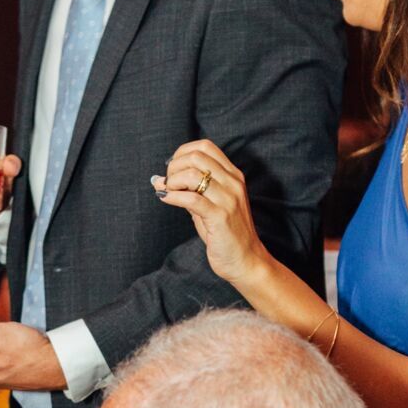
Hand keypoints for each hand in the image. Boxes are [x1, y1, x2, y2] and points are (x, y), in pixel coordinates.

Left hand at [152, 139, 270, 288]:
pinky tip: (165, 199)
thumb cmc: (225, 234)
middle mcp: (233, 183)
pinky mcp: (220, 216)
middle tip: (167, 183)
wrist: (246, 260)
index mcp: (233, 176)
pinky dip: (172, 196)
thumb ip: (191, 191)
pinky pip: (190, 199)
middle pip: (197, 156)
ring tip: (168, 192)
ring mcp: (228, 199)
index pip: (205, 146)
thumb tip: (161, 180)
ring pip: (192, 174)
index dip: (182, 152)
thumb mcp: (209, 206)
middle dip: (174, 167)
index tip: (172, 168)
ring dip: (172, 181)